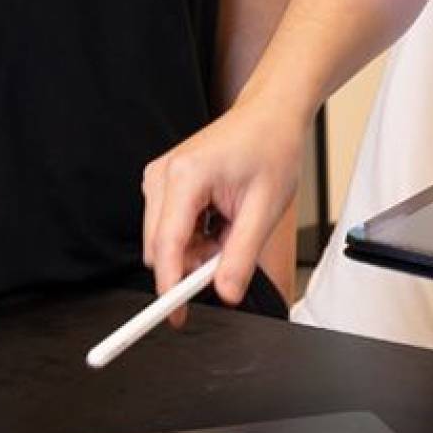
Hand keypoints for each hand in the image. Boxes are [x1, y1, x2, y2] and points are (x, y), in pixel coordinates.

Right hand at [142, 98, 304, 322]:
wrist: (271, 114)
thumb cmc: (272, 148)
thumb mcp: (265, 207)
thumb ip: (242, 255)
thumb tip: (225, 294)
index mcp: (186, 176)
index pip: (167, 245)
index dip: (170, 287)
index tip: (175, 318)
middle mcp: (163, 175)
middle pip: (161, 247)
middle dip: (193, 264)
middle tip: (234, 252)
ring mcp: (160, 178)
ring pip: (166, 241)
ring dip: (198, 248)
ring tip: (234, 224)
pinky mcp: (164, 183)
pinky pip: (171, 227)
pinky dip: (196, 235)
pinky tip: (222, 217)